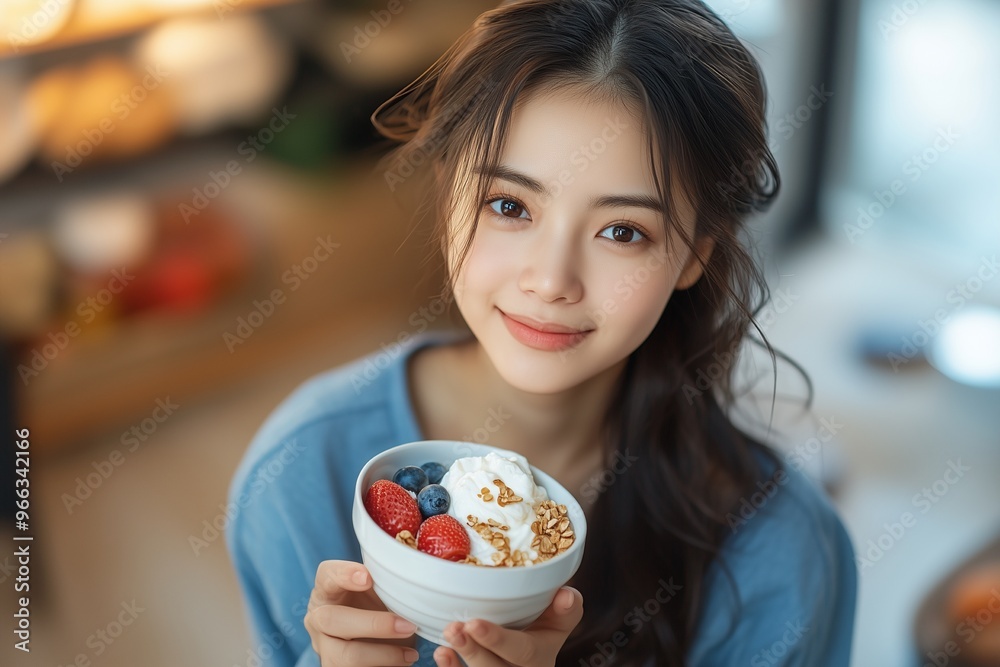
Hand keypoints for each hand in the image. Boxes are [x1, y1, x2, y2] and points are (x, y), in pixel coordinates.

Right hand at [304, 560, 419, 665]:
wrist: (373, 639)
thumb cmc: (376, 606)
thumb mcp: (378, 591)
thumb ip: (385, 582)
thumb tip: (412, 580)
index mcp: (327, 590)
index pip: (327, 575)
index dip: (344, 575)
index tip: (368, 578)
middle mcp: (318, 619)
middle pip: (331, 619)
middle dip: (373, 624)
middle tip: (408, 626)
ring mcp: (325, 647)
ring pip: (343, 656)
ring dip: (382, 655)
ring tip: (411, 654)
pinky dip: (383, 666)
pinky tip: (403, 662)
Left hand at [432, 587, 583, 666]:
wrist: (534, 653)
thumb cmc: (544, 629)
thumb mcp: (560, 621)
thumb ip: (566, 609)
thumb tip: (566, 595)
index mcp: (541, 657)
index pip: (522, 652)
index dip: (498, 640)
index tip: (474, 623)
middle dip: (474, 651)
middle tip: (455, 629)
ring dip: (460, 658)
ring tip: (448, 635)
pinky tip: (442, 653)